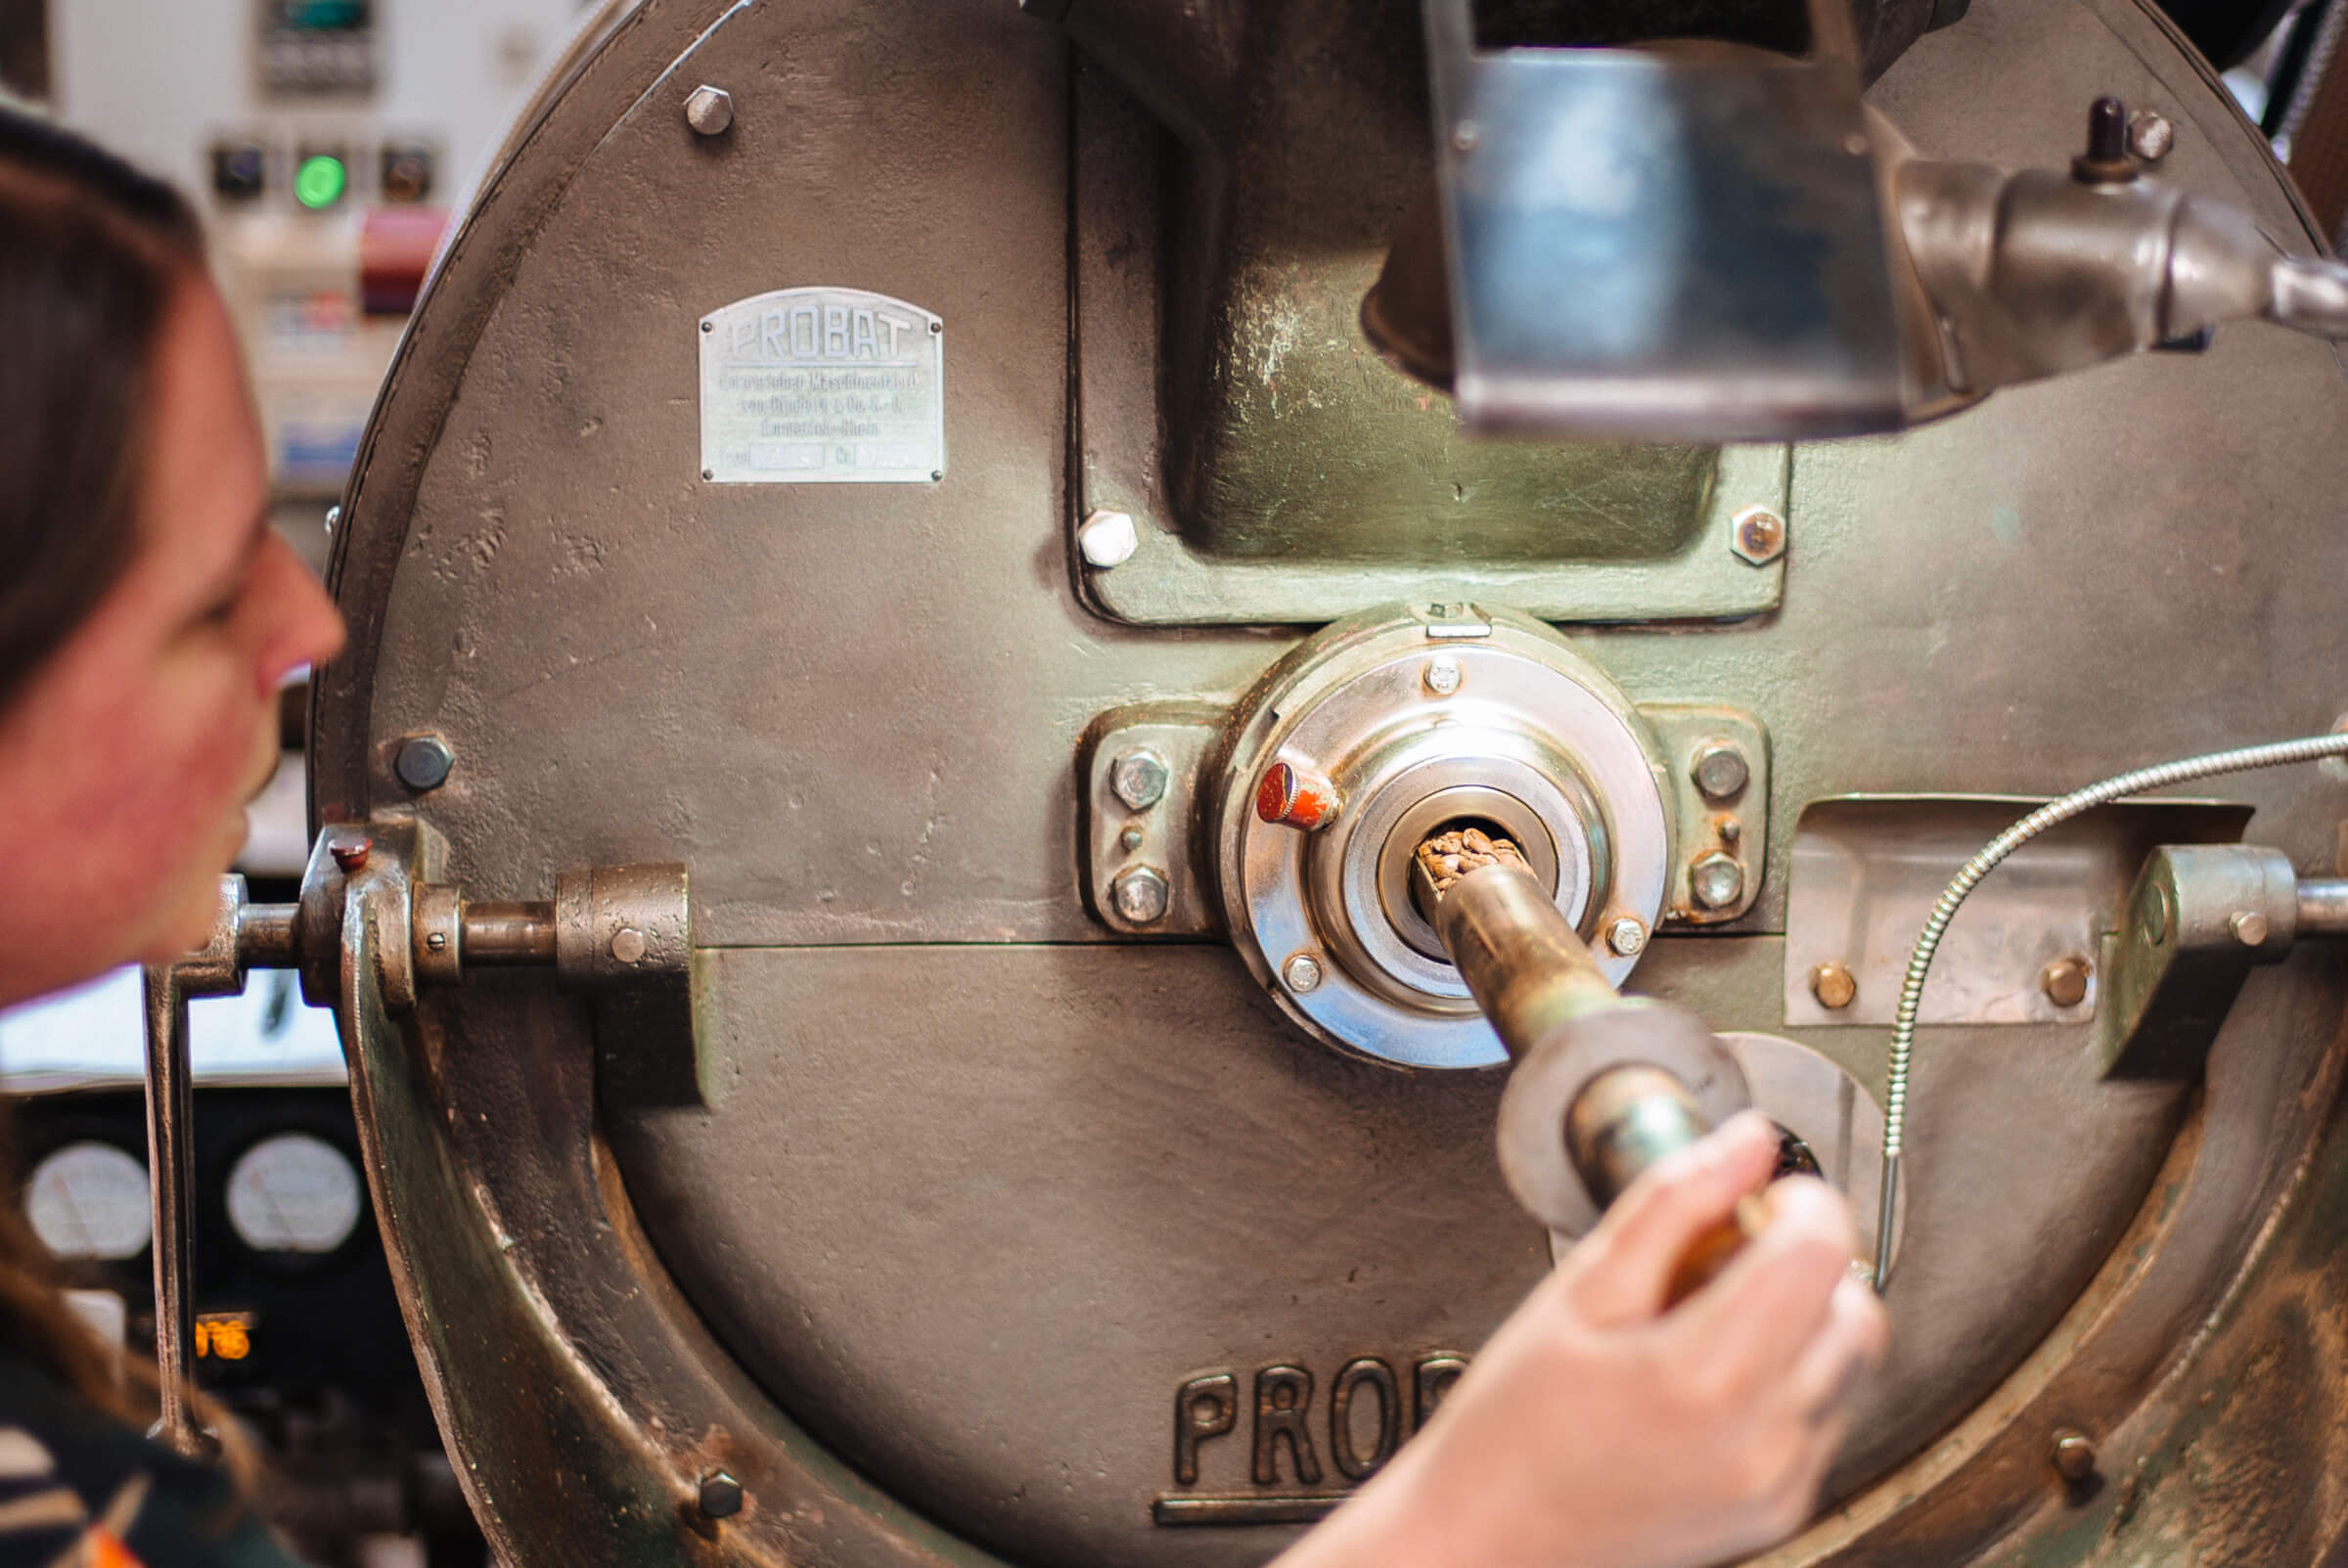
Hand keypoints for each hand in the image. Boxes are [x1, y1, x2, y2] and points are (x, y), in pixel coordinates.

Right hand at [1276, 1112, 1887, 1567]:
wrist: (1491, 1538)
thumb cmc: (1515, 1423)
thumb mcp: (1579, 1290)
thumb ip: (1671, 1203)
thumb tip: (1744, 1141)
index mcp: (1706, 1374)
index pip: (1820, 1250)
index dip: (1801, 1200)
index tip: (1763, 1192)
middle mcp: (1761, 1437)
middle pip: (1854, 1306)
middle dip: (1806, 1259)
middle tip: (1730, 1252)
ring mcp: (1780, 1481)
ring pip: (1851, 1362)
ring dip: (1805, 1317)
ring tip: (1713, 1315)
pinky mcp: (1784, 1506)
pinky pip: (1825, 1415)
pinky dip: (1791, 1377)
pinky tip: (1713, 1375)